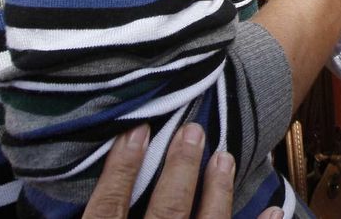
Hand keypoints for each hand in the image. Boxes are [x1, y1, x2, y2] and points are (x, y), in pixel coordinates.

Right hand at [85, 123, 284, 218]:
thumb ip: (83, 216)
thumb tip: (65, 180)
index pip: (108, 210)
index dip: (120, 169)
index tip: (136, 130)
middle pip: (165, 213)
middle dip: (181, 170)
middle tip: (193, 131)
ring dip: (217, 192)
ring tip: (224, 157)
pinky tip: (275, 208)